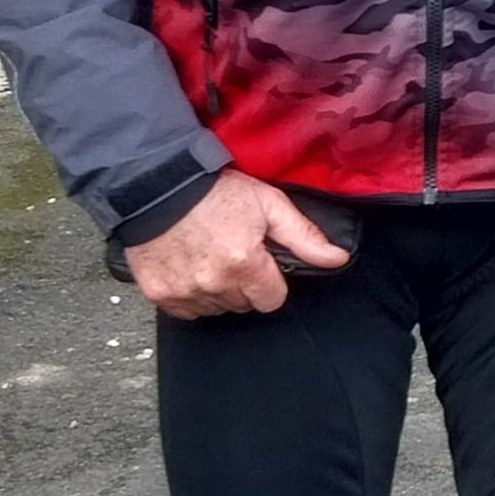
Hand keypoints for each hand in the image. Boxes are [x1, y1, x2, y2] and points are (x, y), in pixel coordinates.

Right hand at [123, 166, 352, 318]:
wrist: (156, 185)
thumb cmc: (213, 191)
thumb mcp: (268, 204)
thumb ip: (304, 236)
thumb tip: (337, 258)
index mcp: (244, 263)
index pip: (272, 300)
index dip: (270, 282)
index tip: (261, 263)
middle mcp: (213, 282)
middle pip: (244, 305)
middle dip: (244, 284)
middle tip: (233, 253)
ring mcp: (184, 291)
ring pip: (216, 309)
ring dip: (218, 290)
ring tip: (210, 256)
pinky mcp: (160, 294)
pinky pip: (186, 310)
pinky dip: (190, 295)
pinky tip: (190, 267)